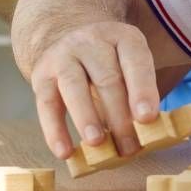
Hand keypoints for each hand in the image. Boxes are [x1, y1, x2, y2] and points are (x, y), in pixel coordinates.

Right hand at [28, 19, 160, 160]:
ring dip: (86, 117)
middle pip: (107, 78)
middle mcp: (92, 41)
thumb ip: (140, 96)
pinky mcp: (41, 74)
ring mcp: (64, 55)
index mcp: (123, 37)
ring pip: (74, 86)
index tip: (148, 118)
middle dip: (119, 116)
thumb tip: (149, 136)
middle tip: (129, 147)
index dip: (142, 90)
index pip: (135, 61)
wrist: (68, 39)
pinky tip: (65, 152)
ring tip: (97, 143)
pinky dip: (55, 130)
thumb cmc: (111, 64)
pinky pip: (46, 103)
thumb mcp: (131, 67)